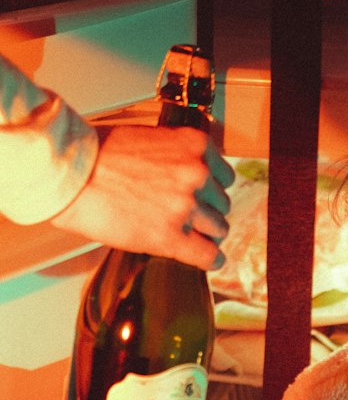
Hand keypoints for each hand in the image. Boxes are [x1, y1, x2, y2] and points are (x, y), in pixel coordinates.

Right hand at [51, 124, 235, 269]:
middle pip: (221, 204)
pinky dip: (211, 259)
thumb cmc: (98, 154)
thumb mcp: (150, 139)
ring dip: (205, 234)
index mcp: (195, 146)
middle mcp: (197, 174)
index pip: (224, 176)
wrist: (70, 173)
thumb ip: (177, 157)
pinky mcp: (170, 236)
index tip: (202, 197)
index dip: (212, 189)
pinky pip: (208, 255)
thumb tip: (192, 177)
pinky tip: (207, 259)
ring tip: (189, 236)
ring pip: (218, 229)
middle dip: (206, 211)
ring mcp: (186, 206)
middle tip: (187, 217)